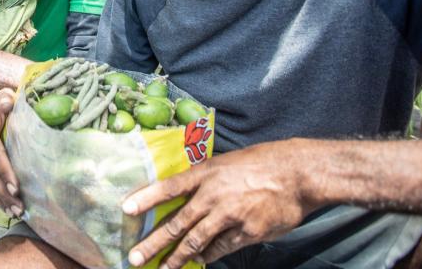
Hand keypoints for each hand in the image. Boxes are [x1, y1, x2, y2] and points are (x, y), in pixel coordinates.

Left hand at [122, 141, 314, 267]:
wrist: (296, 173)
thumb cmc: (259, 164)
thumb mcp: (225, 163)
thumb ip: (203, 180)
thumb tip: (182, 195)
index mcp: (206, 173)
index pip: (169, 187)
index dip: (146, 198)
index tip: (126, 209)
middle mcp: (213, 195)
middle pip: (177, 223)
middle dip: (154, 243)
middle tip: (135, 257)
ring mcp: (230, 215)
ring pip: (196, 241)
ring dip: (177, 258)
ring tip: (163, 268)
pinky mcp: (247, 232)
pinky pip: (222, 248)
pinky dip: (208, 256)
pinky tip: (199, 262)